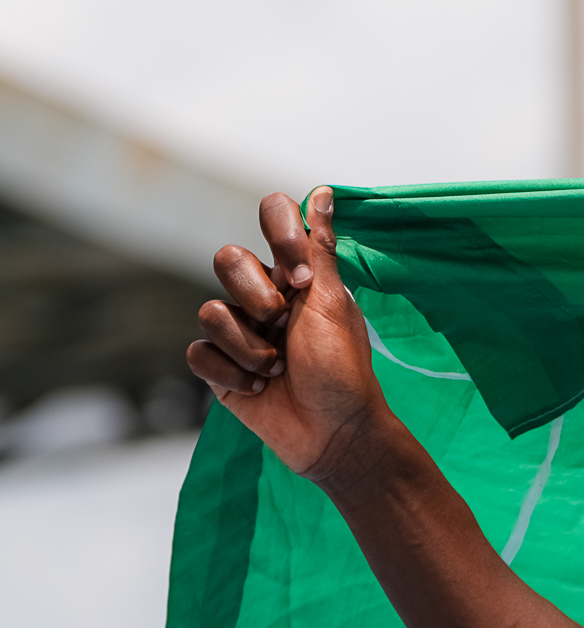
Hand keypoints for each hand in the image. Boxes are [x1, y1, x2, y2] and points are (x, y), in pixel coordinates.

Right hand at [187, 188, 393, 482]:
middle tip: (285, 324)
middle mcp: (264, 296)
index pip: (272, 218)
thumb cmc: (343, 369)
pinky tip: (259, 388)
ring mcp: (239, 331)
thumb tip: (325, 193)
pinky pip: (197, 352)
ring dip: (250, 347)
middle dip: (258, 297)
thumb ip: (320, 248)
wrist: (334, 433)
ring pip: (210, 312)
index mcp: (297, 275)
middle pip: (227, 260)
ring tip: (279, 369)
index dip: (279, 236)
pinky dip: (231, 373)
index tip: (302, 274)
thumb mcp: (334, 303)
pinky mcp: (218, 367)